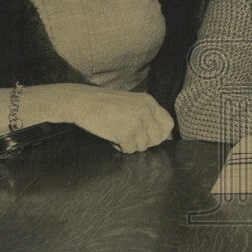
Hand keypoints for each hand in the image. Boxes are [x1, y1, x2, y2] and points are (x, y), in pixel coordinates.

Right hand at [39, 84, 174, 152]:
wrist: (83, 101)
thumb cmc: (105, 103)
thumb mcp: (132, 102)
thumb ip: (145, 114)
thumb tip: (159, 136)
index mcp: (149, 102)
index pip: (168, 124)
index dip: (160, 134)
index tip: (149, 137)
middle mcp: (146, 111)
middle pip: (157, 138)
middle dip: (144, 142)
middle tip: (131, 138)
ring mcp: (136, 122)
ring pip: (143, 146)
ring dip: (131, 145)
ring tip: (119, 135)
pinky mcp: (125, 133)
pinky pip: (129, 150)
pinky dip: (121, 148)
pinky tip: (113, 139)